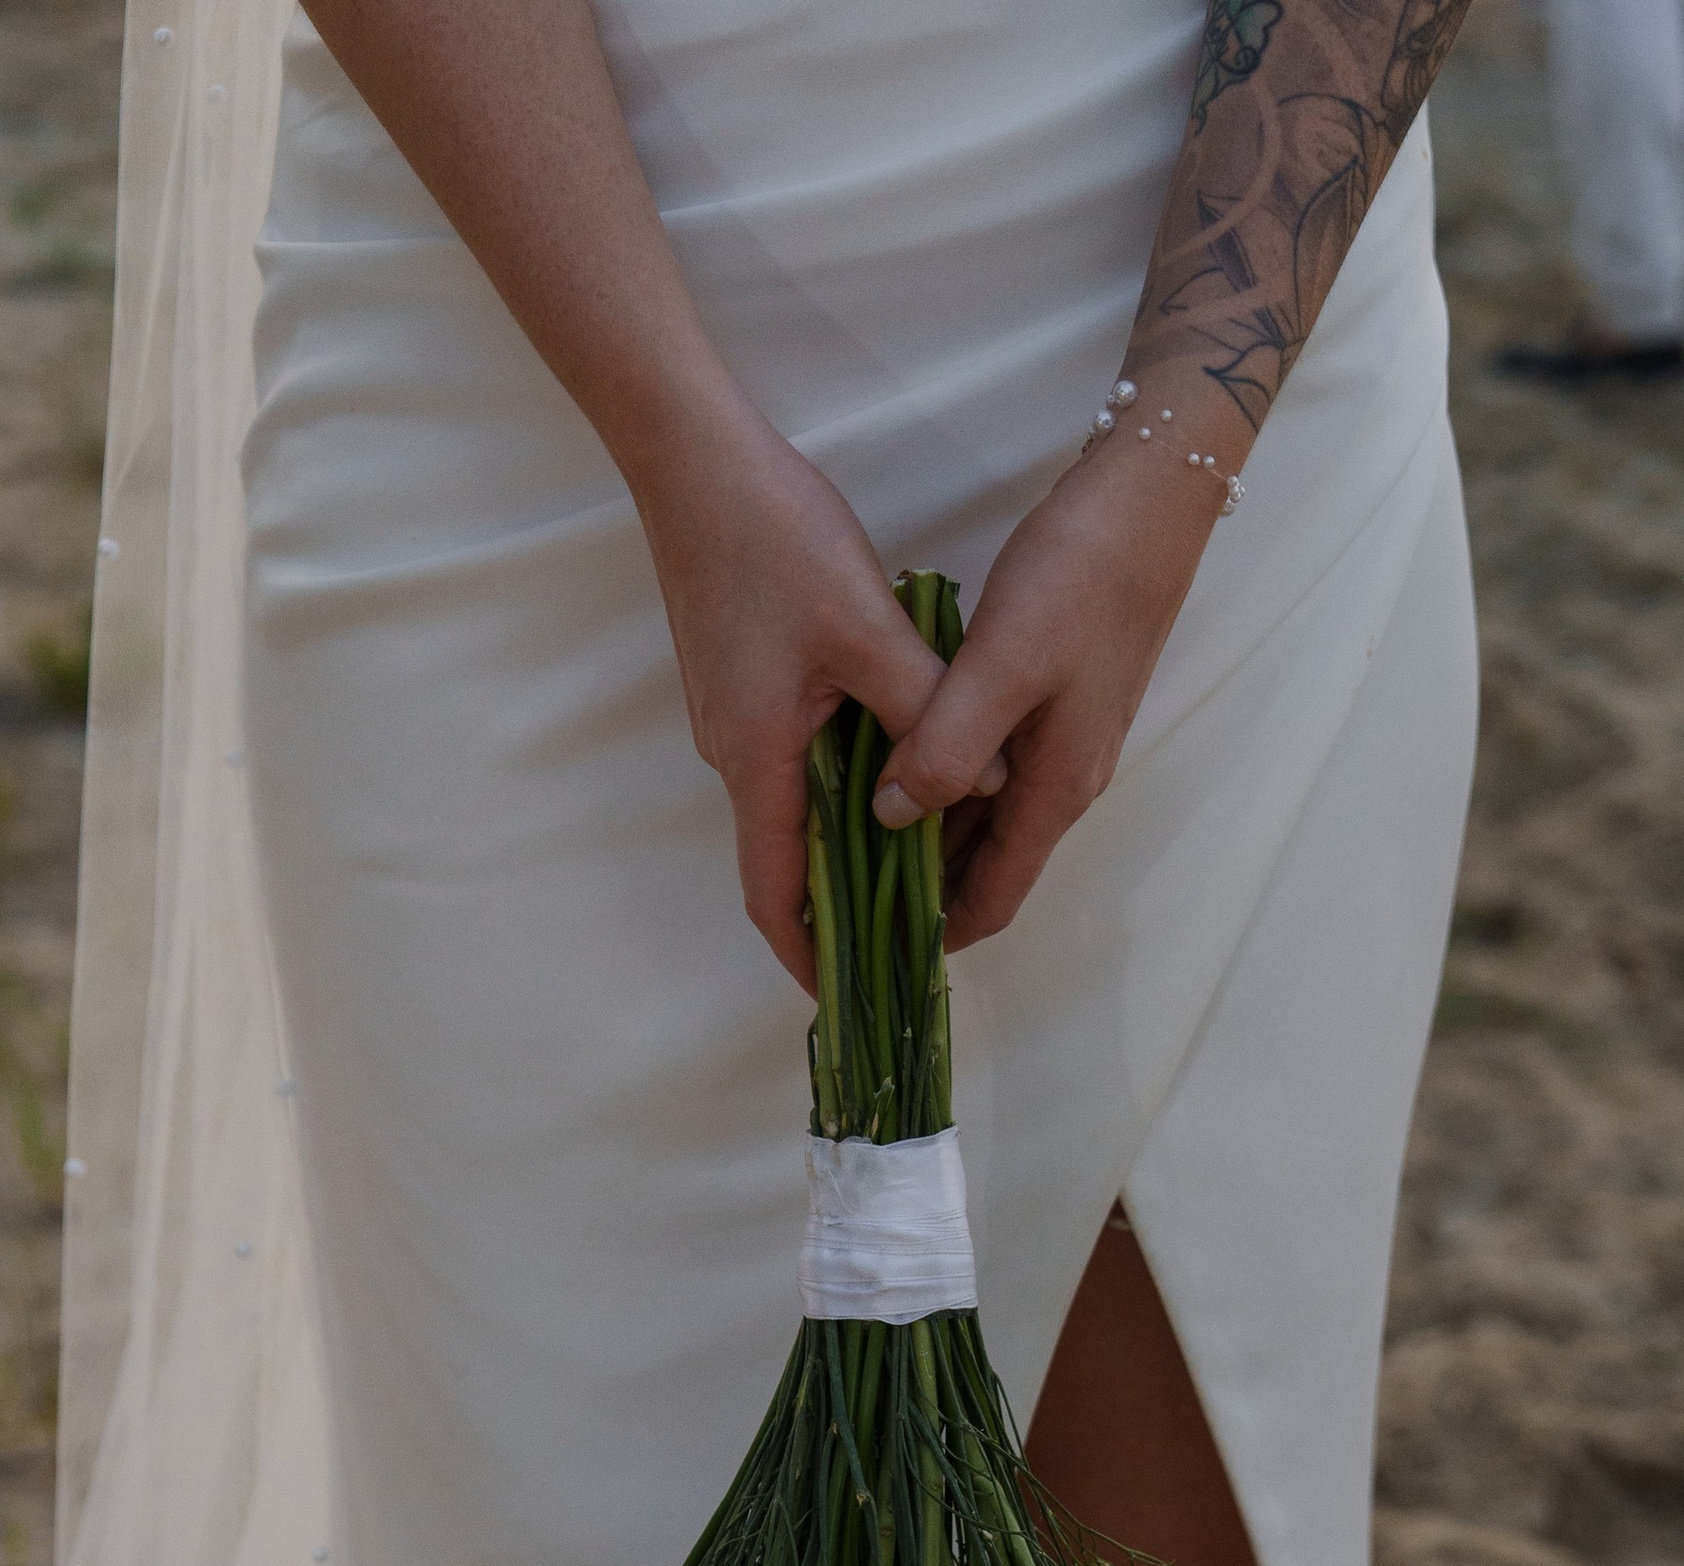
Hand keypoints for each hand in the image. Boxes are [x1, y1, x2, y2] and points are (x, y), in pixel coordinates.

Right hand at [628, 396, 956, 996]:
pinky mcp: (741, 684)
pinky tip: (895, 759)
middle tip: (916, 923)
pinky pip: (795, 757)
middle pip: (790, 856)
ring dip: (852, 834)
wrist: (694, 456)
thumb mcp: (868, 629)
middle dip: (847, 899)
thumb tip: (989, 780)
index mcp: (757, 761)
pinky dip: (842, 781)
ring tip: (924, 849)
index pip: (774, 894)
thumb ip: (930, 710)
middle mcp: (734, 755)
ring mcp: (734, 718)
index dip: (810, 952)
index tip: (852, 991)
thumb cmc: (773, 537)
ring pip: (798, 803)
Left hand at [873, 436, 1224, 953]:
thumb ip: (947, 748)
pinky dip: (942, 776)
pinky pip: (988, 763)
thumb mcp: (1005, 666)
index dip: (935, 936)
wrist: (1150, 495)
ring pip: (984, 812)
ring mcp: (1063, 739)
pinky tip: (891, 753)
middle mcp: (1064, 779)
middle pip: (985, 863)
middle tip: (837, 889)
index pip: (994, 899)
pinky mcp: (1054, 698)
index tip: (868, 950)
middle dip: (918, 888)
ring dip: (925, 828)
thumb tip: (891, 816)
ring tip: (846, 828)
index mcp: (1056, 790)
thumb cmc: (1081, 578)